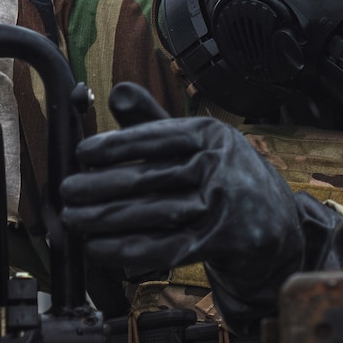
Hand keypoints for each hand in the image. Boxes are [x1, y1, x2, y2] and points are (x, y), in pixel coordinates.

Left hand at [60, 83, 342, 320]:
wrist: (275, 223)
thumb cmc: (224, 177)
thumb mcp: (195, 142)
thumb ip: (154, 119)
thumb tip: (115, 92)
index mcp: (211, 134)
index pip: (155, 137)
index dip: (115, 146)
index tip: (82, 154)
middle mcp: (220, 165)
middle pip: (148, 178)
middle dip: (98, 187)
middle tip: (67, 193)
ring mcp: (224, 205)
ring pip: (151, 214)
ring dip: (105, 220)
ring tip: (74, 221)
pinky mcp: (222, 241)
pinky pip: (164, 248)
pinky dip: (126, 250)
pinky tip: (99, 248)